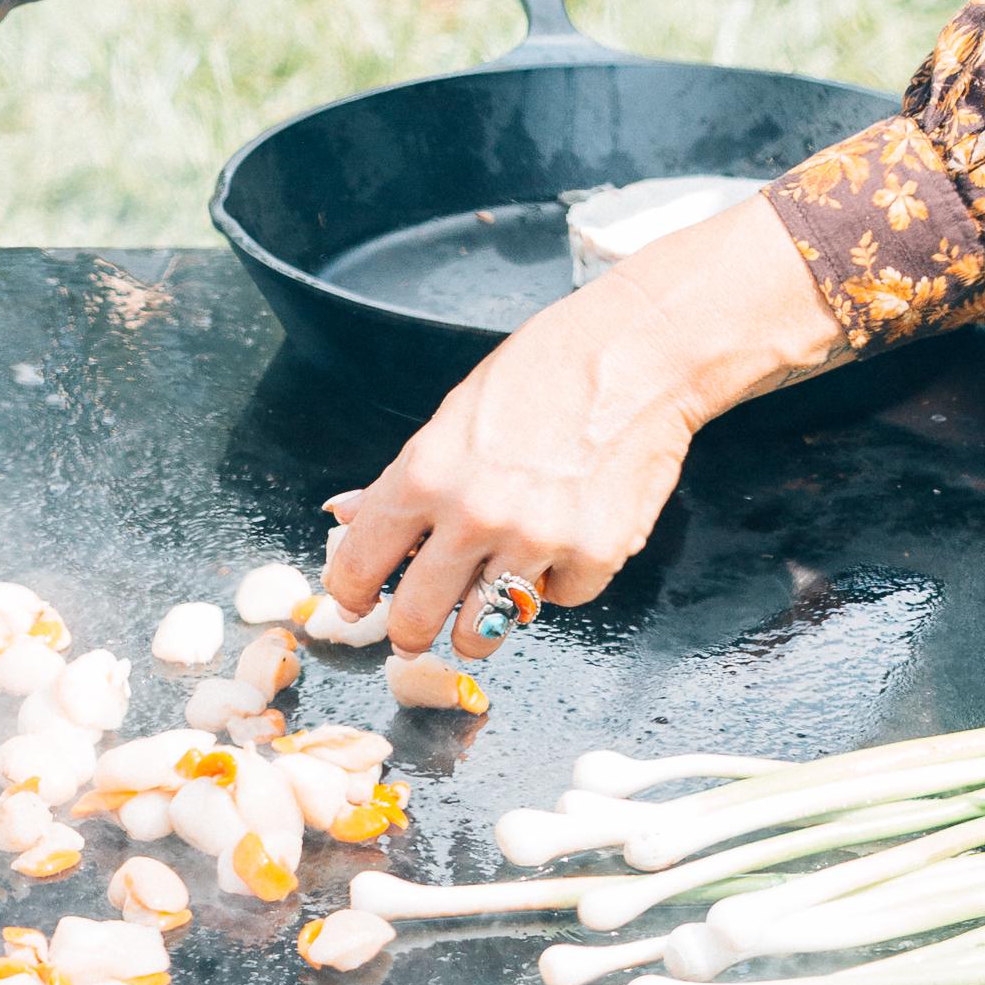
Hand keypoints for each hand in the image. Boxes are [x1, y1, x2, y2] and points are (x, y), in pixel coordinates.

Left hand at [319, 196, 844, 651]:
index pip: (360, 564)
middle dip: (408, 633)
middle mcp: (474, 515)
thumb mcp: (453, 416)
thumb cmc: (544, 370)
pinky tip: (564, 544)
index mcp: (425, 475)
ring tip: (484, 608)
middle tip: (413, 632)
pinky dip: (560, 582)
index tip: (355, 603)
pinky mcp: (595, 553)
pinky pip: (561, 601)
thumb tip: (346, 514)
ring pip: (483, 631)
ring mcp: (536, 539)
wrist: (637, 351)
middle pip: (415, 618)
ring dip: (478, 629)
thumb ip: (403, 478)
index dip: (350, 594)